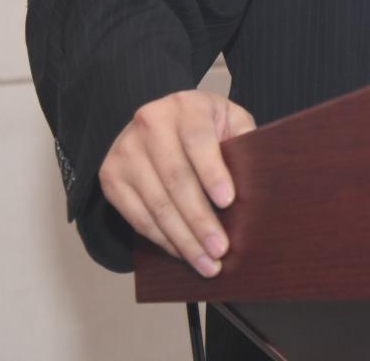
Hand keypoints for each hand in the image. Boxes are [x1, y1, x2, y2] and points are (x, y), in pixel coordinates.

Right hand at [98, 90, 255, 277]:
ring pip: (156, 205)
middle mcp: (149, 125)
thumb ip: (243, 139)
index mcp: (185, 107)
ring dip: (182, 239)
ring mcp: (125, 152)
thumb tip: (258, 178)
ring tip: (206, 263)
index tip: (228, 201)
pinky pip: (137, 217)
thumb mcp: (227, 118)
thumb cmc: (204, 124)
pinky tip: (182, 253)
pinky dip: (162, 239)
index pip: (198, 141)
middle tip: (220, 249)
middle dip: (200, 220)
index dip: (212, 173)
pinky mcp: (111, 177)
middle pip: (176, 180)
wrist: (158, 119)